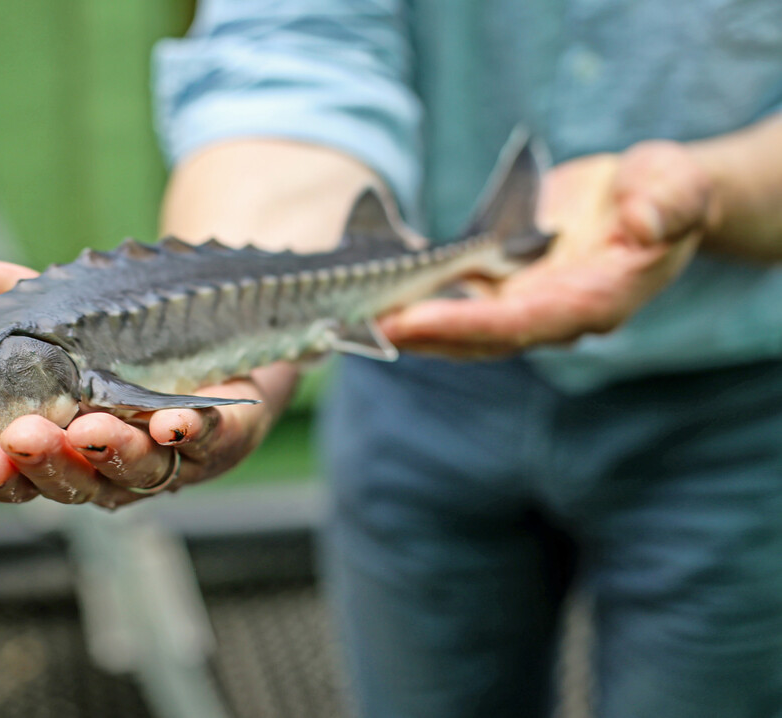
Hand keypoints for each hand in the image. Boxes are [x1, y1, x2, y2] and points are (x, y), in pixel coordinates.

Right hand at [0, 261, 291, 507]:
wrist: (217, 321)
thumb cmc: (126, 336)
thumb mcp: (64, 315)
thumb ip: (17, 302)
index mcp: (62, 448)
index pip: (20, 474)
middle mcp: (113, 466)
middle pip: (76, 481)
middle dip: (47, 462)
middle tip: (23, 437)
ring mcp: (172, 458)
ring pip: (141, 469)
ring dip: (113, 450)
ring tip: (89, 428)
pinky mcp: (225, 438)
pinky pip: (211, 442)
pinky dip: (193, 431)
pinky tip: (173, 420)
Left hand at [379, 140, 716, 357]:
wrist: (647, 201)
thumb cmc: (665, 193)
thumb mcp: (676, 186)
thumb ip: (665, 204)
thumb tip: (643, 222)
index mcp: (595, 300)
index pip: (524, 322)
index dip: (465, 324)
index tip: (412, 319)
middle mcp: (553, 316)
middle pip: (479, 337)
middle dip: (420, 333)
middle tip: (360, 324)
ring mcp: (526, 308)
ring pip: (459, 329)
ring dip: (408, 325)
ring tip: (352, 317)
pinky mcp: (505, 292)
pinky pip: (456, 304)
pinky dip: (417, 301)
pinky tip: (373, 291)